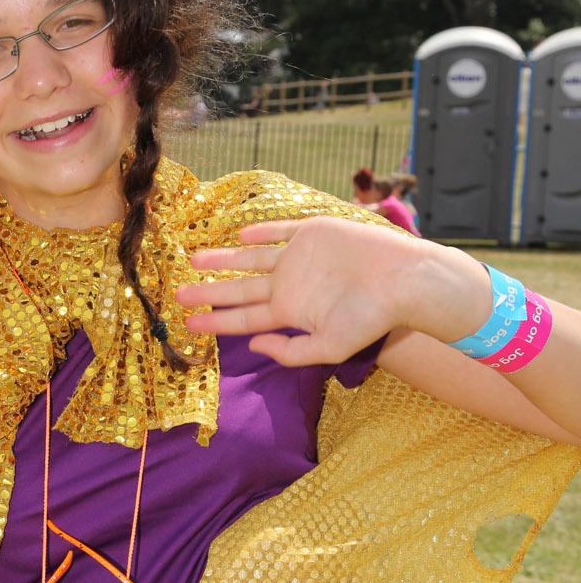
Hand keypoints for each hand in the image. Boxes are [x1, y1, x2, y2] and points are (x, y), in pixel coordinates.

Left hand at [176, 216, 460, 366]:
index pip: (244, 319)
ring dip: (223, 258)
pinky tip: (237, 235)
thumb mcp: (328, 347)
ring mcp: (299, 257)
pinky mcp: (313, 232)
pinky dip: (258, 231)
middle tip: (179, 293)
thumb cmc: (371, 319)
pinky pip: (279, 230)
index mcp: (290, 312)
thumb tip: (252, 345)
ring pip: (251, 258)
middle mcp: (290, 284)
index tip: (187, 324)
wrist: (404, 281)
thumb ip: (289, 352)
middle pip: (240, 289)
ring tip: (194, 258)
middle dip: (209, 291)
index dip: (216, 322)